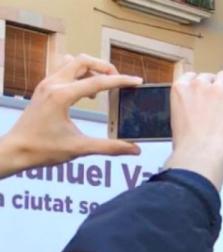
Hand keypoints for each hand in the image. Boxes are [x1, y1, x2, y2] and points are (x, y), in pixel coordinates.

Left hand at [0, 54, 143, 176]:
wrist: (16, 150)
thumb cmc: (42, 148)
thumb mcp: (80, 148)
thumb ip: (110, 147)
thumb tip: (134, 148)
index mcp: (62, 96)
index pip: (98, 82)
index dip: (121, 81)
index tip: (136, 81)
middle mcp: (53, 85)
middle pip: (83, 61)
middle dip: (105, 67)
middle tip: (119, 80)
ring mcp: (46, 84)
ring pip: (72, 62)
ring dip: (91, 69)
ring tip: (103, 84)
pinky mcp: (44, 88)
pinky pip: (64, 71)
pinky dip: (79, 75)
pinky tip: (86, 93)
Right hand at [163, 70, 222, 189]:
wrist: (199, 155)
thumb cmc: (189, 147)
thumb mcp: (179, 121)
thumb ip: (190, 111)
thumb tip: (202, 116)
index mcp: (180, 90)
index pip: (191, 76)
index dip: (202, 84)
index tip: (208, 92)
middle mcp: (198, 85)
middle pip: (210, 76)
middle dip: (217, 87)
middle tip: (222, 102)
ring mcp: (217, 90)